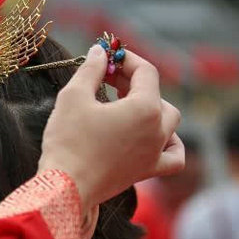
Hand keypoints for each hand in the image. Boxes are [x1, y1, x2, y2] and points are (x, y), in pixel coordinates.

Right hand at [39, 45, 183, 208]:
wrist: (65, 188)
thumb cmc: (68, 141)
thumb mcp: (74, 96)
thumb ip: (91, 69)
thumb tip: (100, 51)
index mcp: (145, 108)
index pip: (145, 72)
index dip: (126, 59)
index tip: (106, 57)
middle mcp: (157, 130)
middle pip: (157, 95)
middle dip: (134, 82)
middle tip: (108, 79)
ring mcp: (154, 153)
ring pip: (170, 122)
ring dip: (153, 108)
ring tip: (127, 105)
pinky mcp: (146, 171)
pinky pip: (173, 156)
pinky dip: (169, 144)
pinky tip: (154, 138)